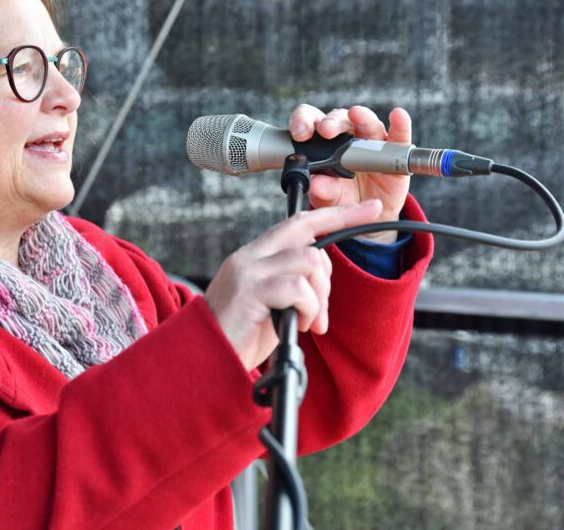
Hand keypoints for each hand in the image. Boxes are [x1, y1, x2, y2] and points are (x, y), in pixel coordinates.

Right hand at [204, 200, 383, 370]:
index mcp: (253, 257)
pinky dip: (309, 308)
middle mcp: (248, 257)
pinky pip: (297, 287)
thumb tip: (319, 278)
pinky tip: (299, 326)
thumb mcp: (267, 306)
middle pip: (306, 231)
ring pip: (308, 259)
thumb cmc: (236, 339)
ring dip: (320, 296)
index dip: (337, 214)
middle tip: (321, 311)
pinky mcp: (249, 292)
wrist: (203, 361)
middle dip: (331, 267)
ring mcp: (247, 272)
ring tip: (310, 323)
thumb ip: (288, 286)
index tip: (369, 210)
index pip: (298, 222)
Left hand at [289, 104, 412, 242]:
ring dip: (362, 117)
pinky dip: (400, 124)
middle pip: (338, 119)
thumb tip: (316, 183)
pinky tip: (398, 116)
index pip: (311, 122)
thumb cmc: (342, 198)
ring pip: (367, 123)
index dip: (303, 122)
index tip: (300, 134)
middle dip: (331, 122)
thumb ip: (322, 190)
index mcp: (323, 143)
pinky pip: (399, 135)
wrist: (367, 216)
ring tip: (356, 114)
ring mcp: (372, 142)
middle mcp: (347, 136)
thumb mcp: (328, 198)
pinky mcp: (395, 152)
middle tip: (325, 131)